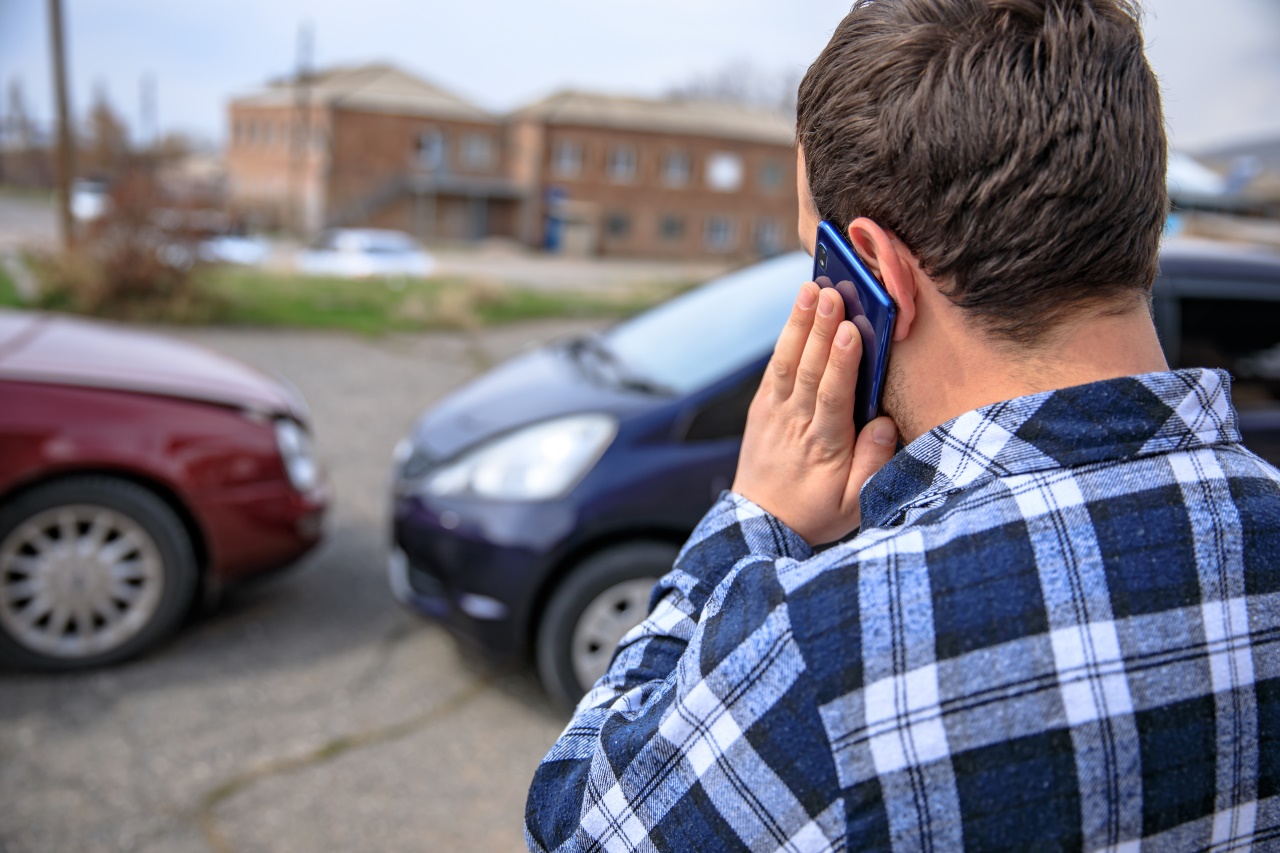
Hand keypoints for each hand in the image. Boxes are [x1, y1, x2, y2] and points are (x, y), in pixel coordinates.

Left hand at [732, 283, 898, 544]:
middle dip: (821, 329)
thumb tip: (883, 423)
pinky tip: (798, 311)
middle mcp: (795, 423)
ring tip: (812, 290)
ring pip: (788, 362)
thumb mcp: (854, 504)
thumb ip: (872, 464)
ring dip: (800, 323)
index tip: (850, 332)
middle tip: (833, 294)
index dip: (841, 363)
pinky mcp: (762, 407)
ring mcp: (774, 413)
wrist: (761, 526)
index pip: (832, 396)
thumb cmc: (816, 513)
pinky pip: (775, 368)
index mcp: (824, 445)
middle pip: (810, 370)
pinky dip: (785, 339)